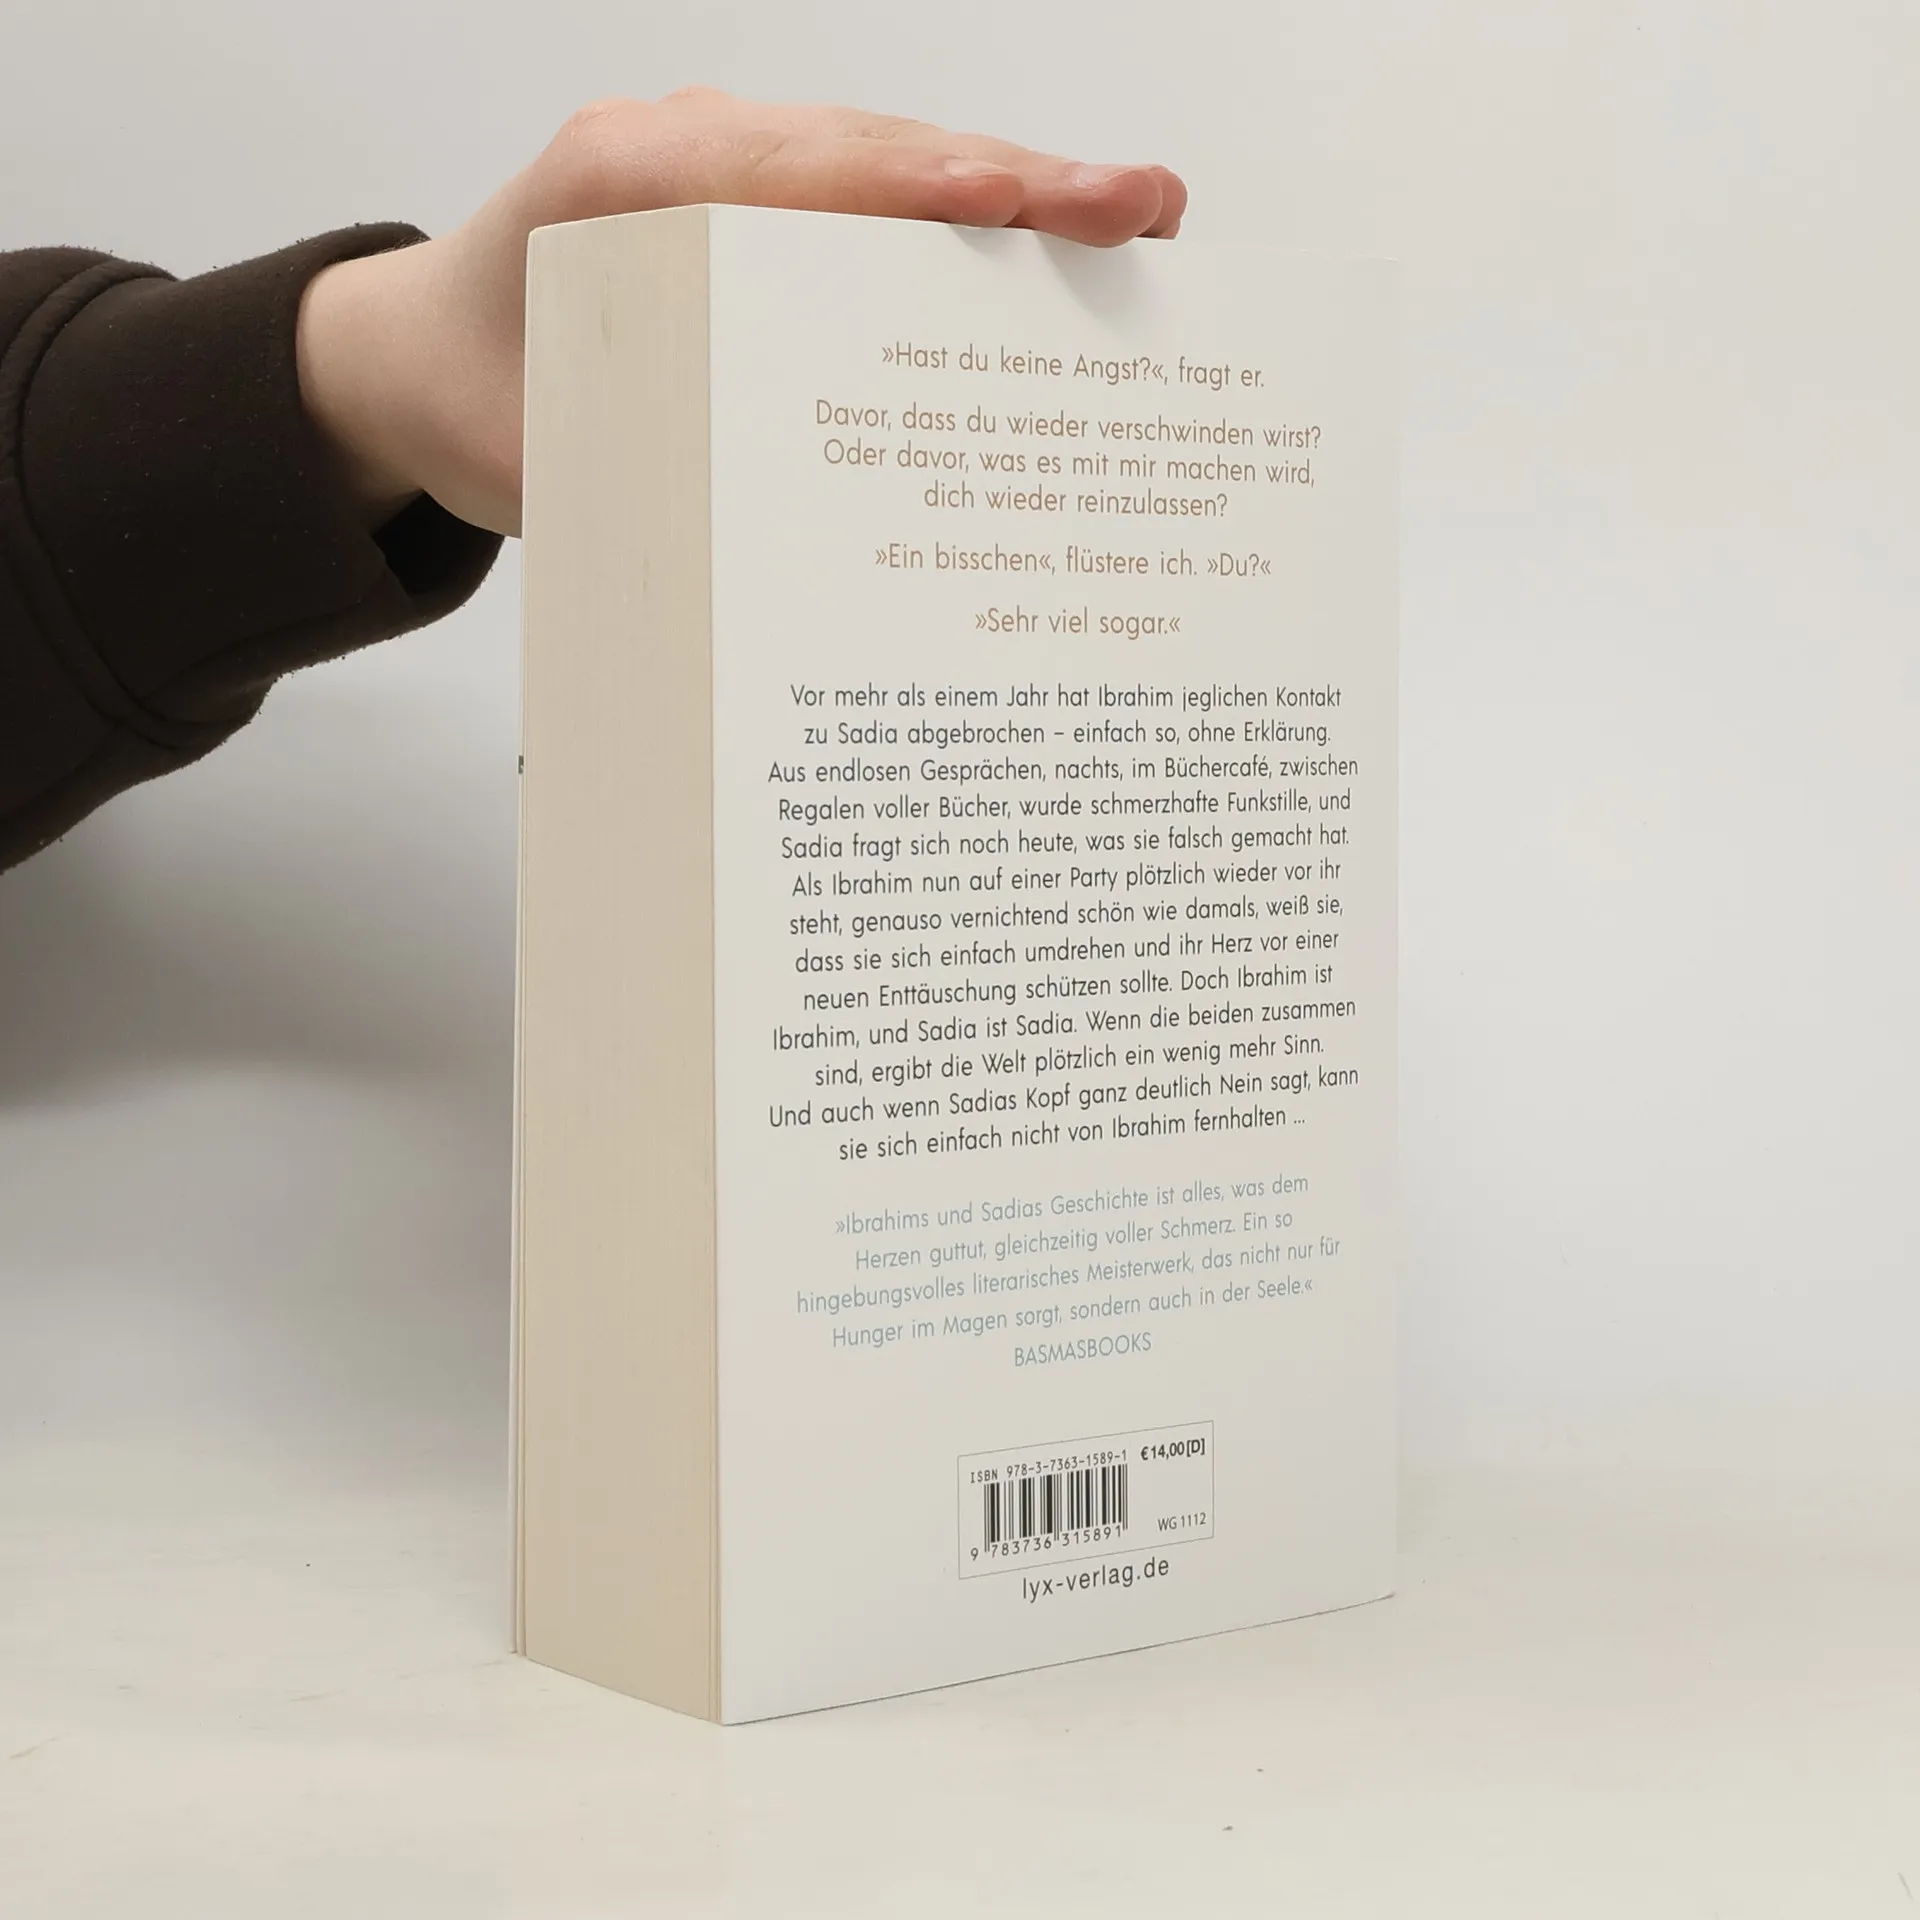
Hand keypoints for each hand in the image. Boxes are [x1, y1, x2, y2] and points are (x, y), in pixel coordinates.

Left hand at [296, 90, 1187, 536]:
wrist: (405, 355)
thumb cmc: (468, 398)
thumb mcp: (534, 462)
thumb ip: (640, 484)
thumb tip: (781, 551)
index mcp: (624, 186)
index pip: (796, 174)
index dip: (915, 189)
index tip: (1014, 201)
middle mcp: (683, 149)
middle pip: (874, 150)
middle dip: (1016, 181)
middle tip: (1142, 209)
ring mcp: (723, 160)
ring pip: (887, 159)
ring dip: (1010, 193)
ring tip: (1131, 222)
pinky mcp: (750, 195)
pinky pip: (868, 192)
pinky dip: (959, 219)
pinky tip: (1046, 249)